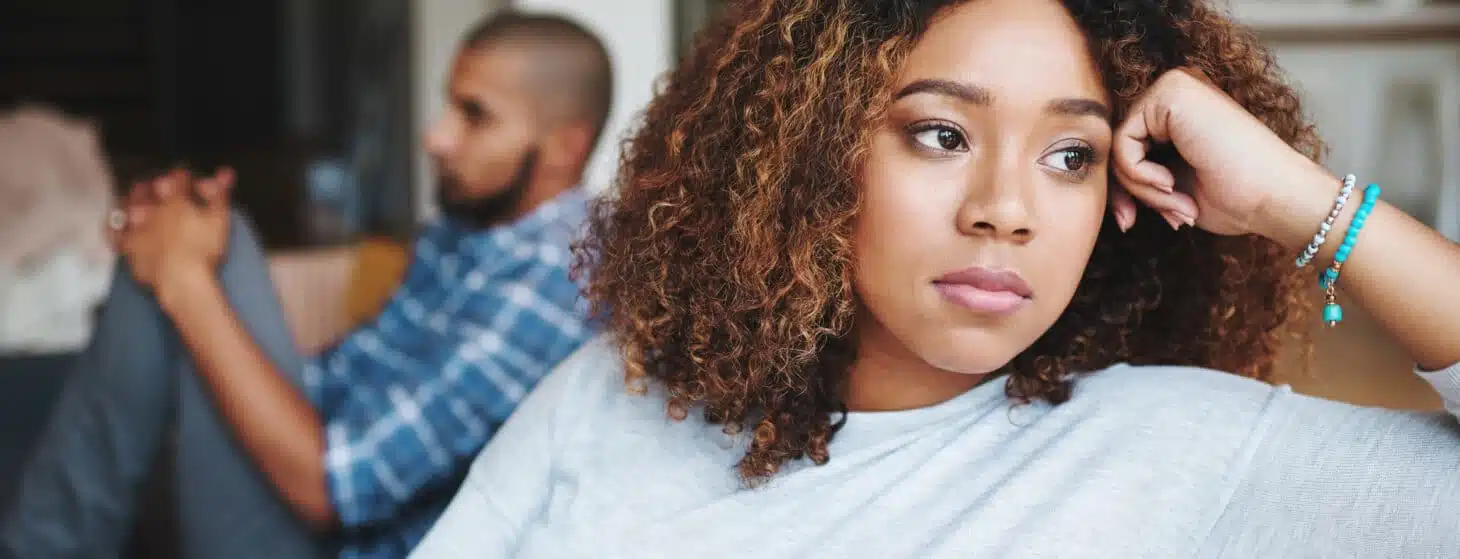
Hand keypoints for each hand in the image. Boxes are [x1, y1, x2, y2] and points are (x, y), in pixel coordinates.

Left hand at [108, 166, 233, 248]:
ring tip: (135, 200)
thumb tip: (225, 172)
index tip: (185, 176)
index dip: (182, 176)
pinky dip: (114, 228)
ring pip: (128, 207)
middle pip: (148, 190)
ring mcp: (137, 229)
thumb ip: (220, 194)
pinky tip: (116, 225)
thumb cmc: (203, 248)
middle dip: (152, 185)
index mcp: (175, 200)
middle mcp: (151, 210)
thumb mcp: (219, 219)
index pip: (177, 180)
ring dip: (131, 200)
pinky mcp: (128, 249)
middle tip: (156, 185)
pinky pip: (115, 236)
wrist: (182, 279)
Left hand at [1109, 68, 1332, 240]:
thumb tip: (1108, 195)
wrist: (1276, 198)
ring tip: (1178, 204)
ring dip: (1140, 189)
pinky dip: (1139, 175)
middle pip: (1116, 145)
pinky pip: (1122, 143)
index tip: (1130, 222)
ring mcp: (1173, 87)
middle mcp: (1175, 90)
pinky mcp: (1169, 93)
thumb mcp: (1172, 189)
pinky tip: (1171, 185)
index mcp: (1178, 110)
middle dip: (1126, 191)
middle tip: (1153, 219)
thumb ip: (1139, 178)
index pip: (1125, 148)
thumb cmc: (1237, 198)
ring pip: (1117, 146)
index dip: (1122, 189)